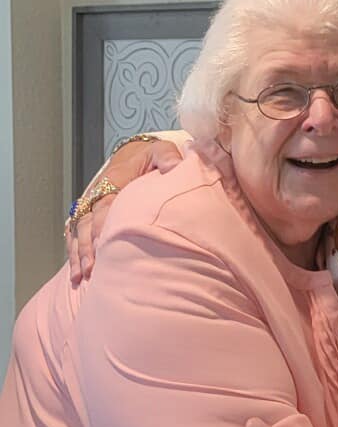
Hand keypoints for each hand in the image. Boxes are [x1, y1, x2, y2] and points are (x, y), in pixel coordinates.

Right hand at [66, 138, 182, 282]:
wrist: (132, 156)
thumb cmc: (149, 158)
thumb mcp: (160, 151)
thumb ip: (166, 156)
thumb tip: (175, 165)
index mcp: (113, 182)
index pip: (104, 205)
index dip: (102, 224)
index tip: (103, 242)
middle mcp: (97, 196)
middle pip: (87, 223)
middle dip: (87, 246)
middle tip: (91, 268)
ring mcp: (91, 207)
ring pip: (79, 232)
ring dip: (79, 254)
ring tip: (82, 276)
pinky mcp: (89, 216)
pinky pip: (76, 235)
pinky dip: (74, 253)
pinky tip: (76, 274)